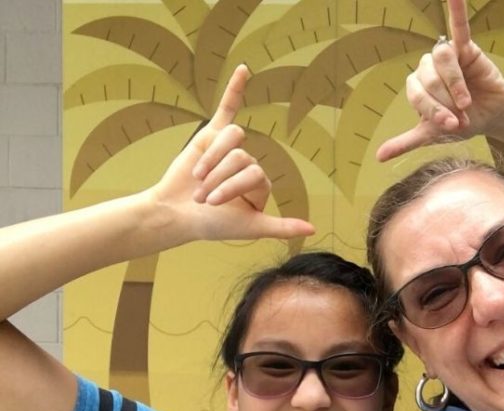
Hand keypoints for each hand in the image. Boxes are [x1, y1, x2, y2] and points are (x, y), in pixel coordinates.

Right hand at [152, 65, 314, 241]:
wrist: (175, 213)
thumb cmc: (211, 224)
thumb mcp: (250, 227)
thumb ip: (280, 227)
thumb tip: (312, 230)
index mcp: (259, 186)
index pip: (255, 173)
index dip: (233, 186)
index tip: (215, 205)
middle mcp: (248, 165)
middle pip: (242, 156)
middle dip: (219, 178)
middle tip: (203, 198)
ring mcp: (230, 149)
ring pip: (233, 138)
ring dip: (212, 159)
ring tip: (199, 179)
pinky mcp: (212, 136)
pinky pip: (227, 108)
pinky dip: (235, 89)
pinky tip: (244, 70)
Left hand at [376, 0, 503, 161]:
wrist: (491, 116)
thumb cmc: (461, 123)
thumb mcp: (432, 135)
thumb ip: (406, 142)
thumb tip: (378, 157)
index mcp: (416, 87)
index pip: (417, 95)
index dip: (433, 110)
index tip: (451, 127)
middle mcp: (426, 68)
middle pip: (429, 80)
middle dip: (447, 102)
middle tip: (463, 117)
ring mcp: (445, 56)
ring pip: (443, 61)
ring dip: (456, 85)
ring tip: (467, 101)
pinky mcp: (465, 47)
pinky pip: (459, 26)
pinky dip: (457, 10)